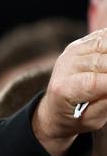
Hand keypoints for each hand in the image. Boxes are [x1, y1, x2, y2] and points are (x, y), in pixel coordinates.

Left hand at [33, 28, 106, 155]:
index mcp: (63, 89)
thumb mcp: (91, 119)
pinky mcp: (79, 44)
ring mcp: (71, 53)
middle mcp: (64, 67)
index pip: (96, 82)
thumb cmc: (75, 117)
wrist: (54, 108)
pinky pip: (102, 36)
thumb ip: (106, 102)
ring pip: (104, 44)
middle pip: (103, 60)